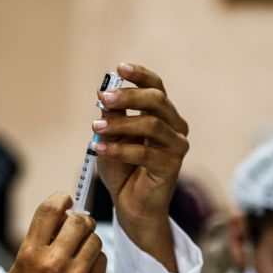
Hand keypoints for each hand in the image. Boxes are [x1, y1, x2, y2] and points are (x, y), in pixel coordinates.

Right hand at [0, 193, 106, 272]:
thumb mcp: (21, 268)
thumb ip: (40, 241)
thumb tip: (64, 214)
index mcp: (30, 253)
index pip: (50, 210)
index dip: (61, 199)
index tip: (67, 200)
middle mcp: (52, 263)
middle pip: (80, 221)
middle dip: (81, 222)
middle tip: (78, 230)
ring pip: (94, 240)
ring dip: (89, 243)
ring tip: (78, 257)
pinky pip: (101, 261)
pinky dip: (96, 263)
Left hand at [93, 63, 189, 270]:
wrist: (130, 205)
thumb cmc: (122, 169)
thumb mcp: (111, 138)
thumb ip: (111, 118)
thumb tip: (105, 96)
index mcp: (162, 115)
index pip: (156, 87)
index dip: (140, 75)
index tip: (119, 67)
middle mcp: (175, 127)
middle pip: (157, 101)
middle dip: (129, 96)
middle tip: (103, 97)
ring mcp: (177, 147)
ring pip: (152, 125)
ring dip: (121, 124)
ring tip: (95, 127)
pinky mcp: (171, 167)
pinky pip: (144, 153)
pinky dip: (119, 148)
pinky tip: (98, 148)